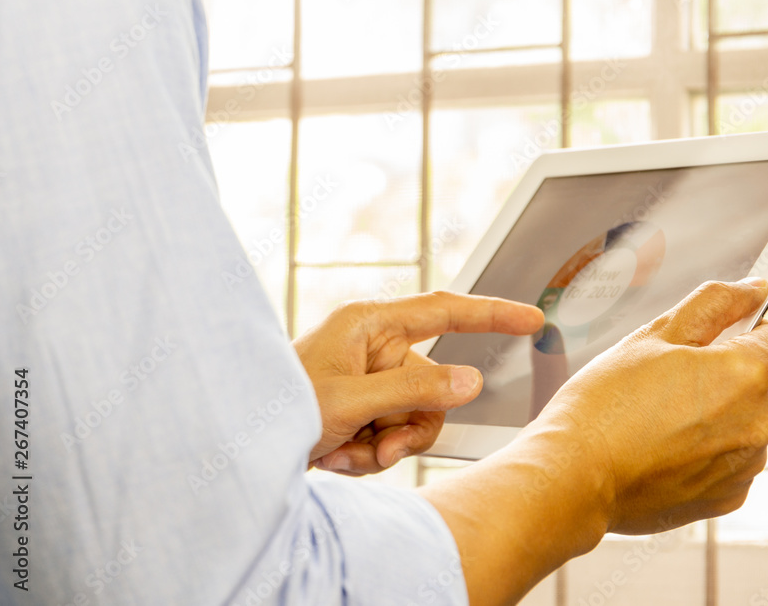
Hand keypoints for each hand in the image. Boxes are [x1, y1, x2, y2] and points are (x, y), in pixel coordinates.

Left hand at [293, 291, 542, 473]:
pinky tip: (336, 457)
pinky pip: (393, 433)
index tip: (532, 318)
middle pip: (434, 384)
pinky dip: (370, 453)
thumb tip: (470, 380)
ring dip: (387, 445)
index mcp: (369, 325)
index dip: (492, 313)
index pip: (444, 310)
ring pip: (417, 415)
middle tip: (382, 449)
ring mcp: (367, 380)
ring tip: (348, 454)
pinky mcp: (361, 408)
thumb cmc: (279, 405)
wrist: (236, 448)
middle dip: (411, 426)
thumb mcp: (351, 401)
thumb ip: (416, 390)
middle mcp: (372, 348)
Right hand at [420, 278, 767, 605]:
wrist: (574, 477)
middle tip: (664, 380)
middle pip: (756, 383)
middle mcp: (760, 423)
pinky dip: (701, 454)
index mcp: (747, 374)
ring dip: (712, 416)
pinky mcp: (726, 499)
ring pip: (740, 423)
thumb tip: (755, 288)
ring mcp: (745, 467)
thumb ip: (714, 302)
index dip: (747, 329)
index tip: (719, 334)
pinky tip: (659, 450)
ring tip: (655, 419)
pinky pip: (726, 462)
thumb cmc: (604, 404)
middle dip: (720, 375)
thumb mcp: (655, 334)